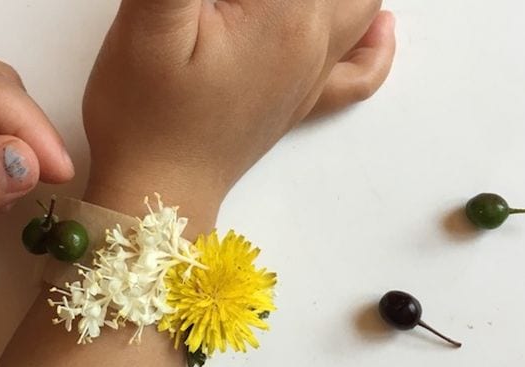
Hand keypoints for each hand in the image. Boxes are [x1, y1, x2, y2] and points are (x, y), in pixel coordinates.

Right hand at [83, 0, 394, 229]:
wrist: (160, 191)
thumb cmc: (146, 117)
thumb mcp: (150, 23)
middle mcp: (313, 42)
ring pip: (360, 5)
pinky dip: (375, 44)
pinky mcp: (301, 102)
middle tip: (234, 6)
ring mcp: (313, 76)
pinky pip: (362, 73)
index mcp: (283, 14)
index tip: (217, 4)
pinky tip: (378, 27)